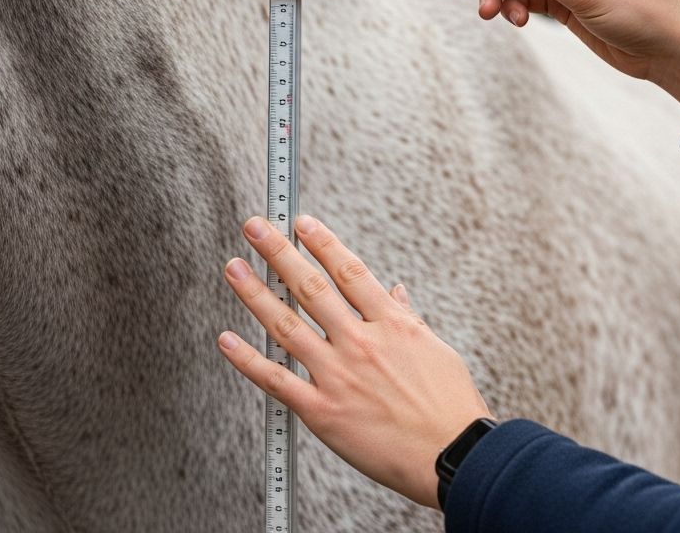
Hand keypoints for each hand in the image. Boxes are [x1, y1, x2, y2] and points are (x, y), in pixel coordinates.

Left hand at [217, 215, 493, 508]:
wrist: (453, 456)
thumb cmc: (451, 408)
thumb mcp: (437, 350)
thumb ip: (408, 318)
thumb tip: (395, 291)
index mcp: (392, 324)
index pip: (350, 271)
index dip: (323, 243)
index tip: (302, 223)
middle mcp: (362, 342)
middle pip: (311, 288)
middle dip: (279, 253)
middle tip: (256, 228)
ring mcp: (339, 375)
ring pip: (287, 326)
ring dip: (255, 294)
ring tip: (234, 268)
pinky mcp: (322, 411)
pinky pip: (276, 380)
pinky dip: (247, 360)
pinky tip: (226, 340)